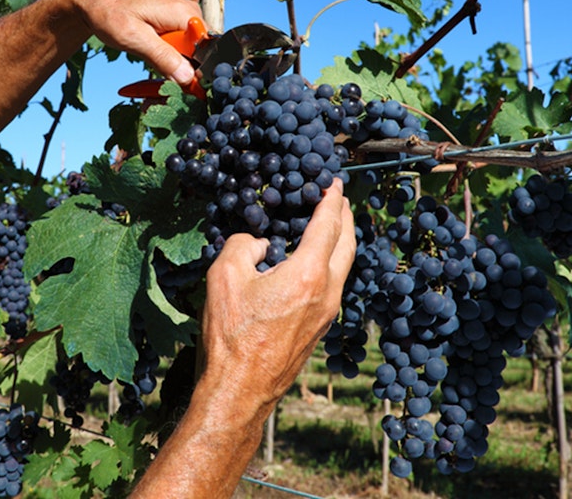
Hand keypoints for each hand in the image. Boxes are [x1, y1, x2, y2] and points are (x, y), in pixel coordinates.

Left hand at [59, 0, 201, 85]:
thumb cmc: (108, 10)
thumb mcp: (133, 37)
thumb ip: (162, 56)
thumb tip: (188, 77)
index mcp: (186, 15)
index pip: (208, 52)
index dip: (196, 75)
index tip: (177, 91)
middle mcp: (190, 15)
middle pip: (200, 56)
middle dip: (181, 77)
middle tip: (154, 93)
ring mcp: (183, 19)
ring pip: (189, 56)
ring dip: (171, 71)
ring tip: (148, 81)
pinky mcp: (175, 25)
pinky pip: (179, 50)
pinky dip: (166, 62)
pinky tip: (150, 65)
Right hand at [198, 179, 355, 411]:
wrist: (240, 390)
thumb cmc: (231, 336)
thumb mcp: (223, 276)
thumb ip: (243, 245)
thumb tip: (259, 245)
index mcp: (309, 274)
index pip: (329, 224)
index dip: (331, 199)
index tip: (333, 182)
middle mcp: (327, 293)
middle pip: (348, 244)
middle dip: (345, 217)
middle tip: (337, 199)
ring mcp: (326, 314)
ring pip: (343, 267)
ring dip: (339, 241)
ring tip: (327, 226)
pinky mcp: (318, 329)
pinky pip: (332, 285)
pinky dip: (329, 263)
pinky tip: (311, 262)